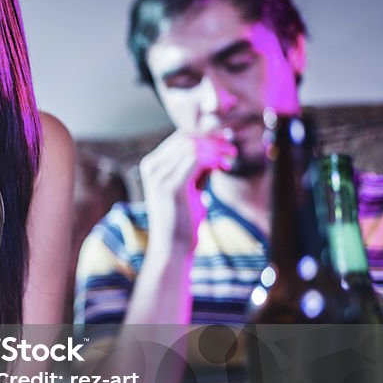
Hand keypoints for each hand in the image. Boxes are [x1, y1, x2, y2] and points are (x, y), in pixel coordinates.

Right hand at [139, 130, 234, 254]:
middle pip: (187, 137)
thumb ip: (196, 167)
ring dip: (216, 150)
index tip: (226, 144)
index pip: (181, 137)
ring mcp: (159, 175)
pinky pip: (196, 158)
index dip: (206, 136)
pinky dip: (214, 159)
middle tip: (231, 151)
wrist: (172, 246)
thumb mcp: (188, 186)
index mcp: (152, 164)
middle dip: (213, 140)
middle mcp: (151, 166)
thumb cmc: (182, 218)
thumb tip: (214, 146)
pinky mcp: (171, 185)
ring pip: (193, 145)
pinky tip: (224, 167)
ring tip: (229, 161)